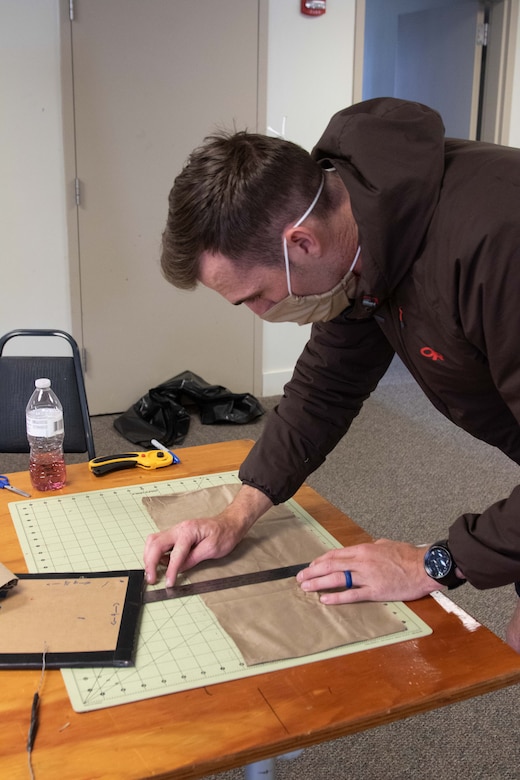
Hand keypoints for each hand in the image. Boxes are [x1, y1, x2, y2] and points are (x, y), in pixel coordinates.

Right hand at [143, 484, 271, 586]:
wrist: (230, 523)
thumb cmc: (224, 534)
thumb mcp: (212, 549)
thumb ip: (193, 558)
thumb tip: (179, 569)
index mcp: (188, 531)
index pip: (175, 554)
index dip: (170, 571)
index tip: (168, 584)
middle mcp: (178, 528)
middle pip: (155, 544)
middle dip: (150, 563)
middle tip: (151, 579)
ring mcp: (176, 530)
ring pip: (153, 541)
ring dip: (149, 556)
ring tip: (151, 572)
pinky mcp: (176, 534)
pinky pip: (159, 541)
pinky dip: (154, 552)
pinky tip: (157, 563)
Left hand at [296, 539, 436, 603]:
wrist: (424, 567)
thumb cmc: (408, 555)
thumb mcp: (386, 544)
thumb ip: (372, 547)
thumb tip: (365, 548)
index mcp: (364, 549)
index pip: (335, 554)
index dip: (320, 560)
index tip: (311, 565)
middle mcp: (362, 561)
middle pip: (331, 565)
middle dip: (313, 571)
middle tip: (300, 577)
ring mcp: (367, 577)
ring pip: (337, 579)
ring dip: (318, 583)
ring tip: (306, 587)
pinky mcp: (375, 591)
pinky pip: (351, 595)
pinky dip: (336, 597)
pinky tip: (324, 599)